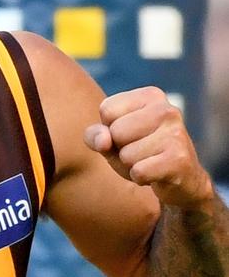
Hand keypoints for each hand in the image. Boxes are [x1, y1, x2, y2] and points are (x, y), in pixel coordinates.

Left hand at [84, 86, 212, 208]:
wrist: (182, 180)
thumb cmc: (141, 155)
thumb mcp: (112, 141)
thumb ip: (95, 135)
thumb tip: (104, 141)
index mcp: (151, 96)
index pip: (107, 110)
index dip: (111, 130)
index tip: (131, 136)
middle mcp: (167, 109)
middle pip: (116, 132)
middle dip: (121, 150)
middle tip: (141, 153)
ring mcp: (176, 133)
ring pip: (126, 155)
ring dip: (131, 166)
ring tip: (149, 162)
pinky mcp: (179, 159)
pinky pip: (139, 172)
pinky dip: (141, 178)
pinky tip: (156, 174)